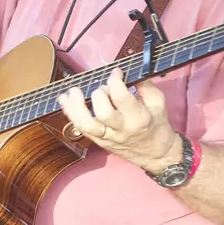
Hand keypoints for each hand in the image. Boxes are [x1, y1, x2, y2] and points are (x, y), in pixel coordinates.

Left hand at [56, 68, 178, 172]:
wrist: (156, 154)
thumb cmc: (157, 124)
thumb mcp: (158, 102)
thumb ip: (144, 85)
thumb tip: (127, 70)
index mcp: (139, 118)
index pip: (121, 98)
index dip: (115, 81)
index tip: (116, 72)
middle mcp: (122, 129)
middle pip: (103, 113)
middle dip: (99, 95)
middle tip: (103, 88)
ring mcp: (108, 138)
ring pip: (86, 125)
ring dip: (76, 107)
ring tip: (73, 91)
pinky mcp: (99, 142)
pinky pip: (81, 129)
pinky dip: (71, 113)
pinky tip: (65, 100)